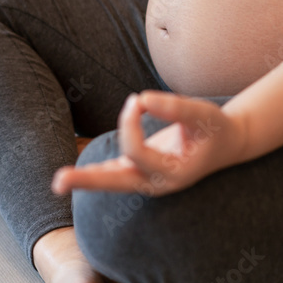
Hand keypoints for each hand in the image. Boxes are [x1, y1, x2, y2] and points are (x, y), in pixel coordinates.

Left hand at [51, 91, 245, 196]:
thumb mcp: (203, 114)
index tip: (137, 99)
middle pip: (116, 183)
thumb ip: (176, 107)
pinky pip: (114, 173)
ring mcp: (146, 180)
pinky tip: (73, 177)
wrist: (225, 145)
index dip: (130, 123)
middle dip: (88, 180)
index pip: (137, 151)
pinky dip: (95, 173)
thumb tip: (143, 99)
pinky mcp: (140, 171)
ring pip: (112, 181)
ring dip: (85, 180)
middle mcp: (157, 183)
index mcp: (173, 174)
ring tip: (58, 182)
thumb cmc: (214, 128)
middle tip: (57, 182)